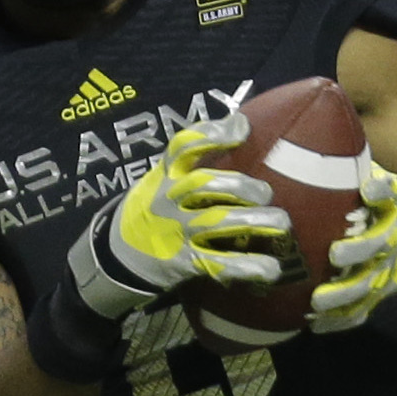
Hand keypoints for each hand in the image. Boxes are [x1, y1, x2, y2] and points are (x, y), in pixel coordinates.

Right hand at [73, 115, 290, 317]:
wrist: (116, 259)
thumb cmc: (150, 214)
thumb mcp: (158, 183)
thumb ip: (189, 165)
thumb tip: (239, 128)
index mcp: (163, 177)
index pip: (183, 146)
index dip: (213, 134)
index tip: (242, 127)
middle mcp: (168, 201)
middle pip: (205, 184)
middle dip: (242, 187)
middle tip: (265, 194)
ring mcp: (177, 233)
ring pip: (217, 222)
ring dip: (255, 221)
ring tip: (280, 224)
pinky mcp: (186, 264)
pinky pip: (221, 264)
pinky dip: (249, 267)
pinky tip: (270, 268)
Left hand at [309, 164, 396, 331]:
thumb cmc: (389, 209)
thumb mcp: (385, 185)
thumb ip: (361, 171)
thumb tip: (322, 137)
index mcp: (394, 211)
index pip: (390, 198)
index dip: (380, 192)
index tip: (368, 190)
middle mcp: (393, 242)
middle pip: (378, 247)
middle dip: (359, 251)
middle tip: (335, 255)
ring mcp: (386, 272)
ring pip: (367, 286)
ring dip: (344, 294)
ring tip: (317, 301)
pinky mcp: (379, 295)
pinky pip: (361, 311)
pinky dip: (340, 320)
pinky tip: (315, 325)